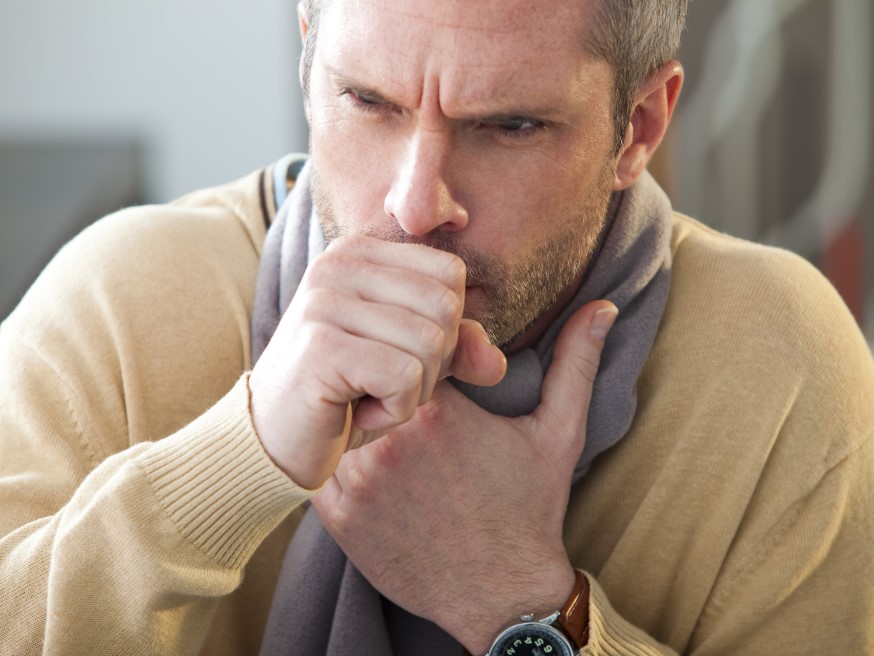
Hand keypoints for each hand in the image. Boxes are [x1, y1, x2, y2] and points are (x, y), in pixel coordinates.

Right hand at [249, 234, 506, 488]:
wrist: (272, 443)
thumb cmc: (343, 397)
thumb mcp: (410, 365)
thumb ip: (457, 350)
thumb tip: (497, 363)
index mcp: (359, 253)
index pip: (450, 275)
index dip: (444, 330)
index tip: (394, 356)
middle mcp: (338, 264)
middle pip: (446, 308)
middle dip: (431, 364)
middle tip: (381, 384)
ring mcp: (324, 301)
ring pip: (431, 344)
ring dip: (411, 392)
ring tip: (364, 397)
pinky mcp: (321, 346)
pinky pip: (405, 378)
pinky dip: (392, 411)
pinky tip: (353, 412)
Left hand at [312, 300, 617, 652]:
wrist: (501, 594)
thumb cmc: (530, 509)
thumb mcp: (559, 431)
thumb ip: (575, 362)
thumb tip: (603, 306)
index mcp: (439, 410)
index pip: (406, 347)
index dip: (418, 353)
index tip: (436, 373)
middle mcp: (390, 440)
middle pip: (367, 377)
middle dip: (383, 380)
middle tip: (403, 396)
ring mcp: (358, 479)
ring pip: (336, 416)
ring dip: (354, 413)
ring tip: (379, 423)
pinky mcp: (338, 515)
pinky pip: (319, 462)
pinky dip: (335, 454)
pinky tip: (366, 461)